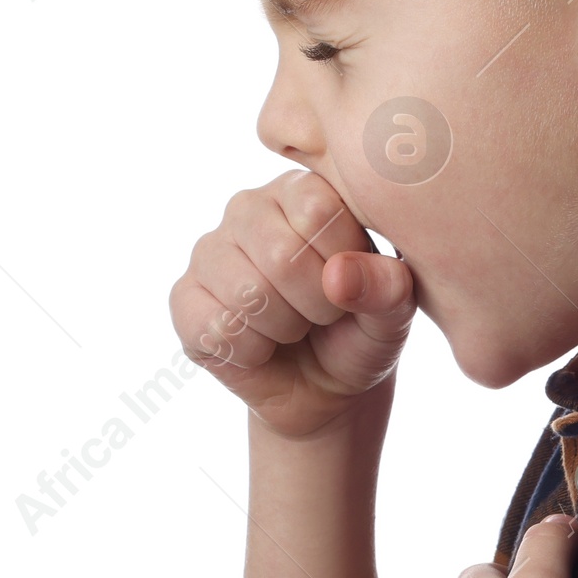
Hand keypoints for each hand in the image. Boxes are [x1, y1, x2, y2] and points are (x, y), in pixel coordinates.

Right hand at [168, 170, 415, 438]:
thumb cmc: (362, 331)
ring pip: (247, 294)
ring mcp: (209, 251)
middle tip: (323, 315)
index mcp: (304, 191)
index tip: (350, 286)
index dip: (341, 265)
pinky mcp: (184, 297)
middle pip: (280, 254)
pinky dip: (251, 352)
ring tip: (294, 327)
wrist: (325, 387)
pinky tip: (261, 345)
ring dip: (284, 330)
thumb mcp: (394, 311)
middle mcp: (249, 208)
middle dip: (316, 305)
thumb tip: (338, 274)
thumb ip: (386, 287)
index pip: (318, 210)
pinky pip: (215, 328)